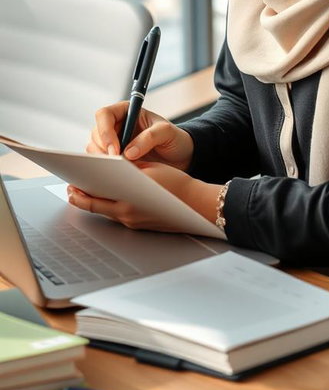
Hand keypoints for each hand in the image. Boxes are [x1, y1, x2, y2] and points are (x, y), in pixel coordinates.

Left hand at [67, 165, 222, 231]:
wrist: (197, 204)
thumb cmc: (177, 184)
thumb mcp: (150, 169)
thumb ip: (128, 168)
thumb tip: (111, 165)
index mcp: (128, 201)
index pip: (95, 198)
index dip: (80, 192)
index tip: (72, 184)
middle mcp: (127, 215)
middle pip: (96, 208)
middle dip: (81, 198)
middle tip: (71, 190)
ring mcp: (133, 222)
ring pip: (106, 212)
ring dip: (95, 201)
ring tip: (85, 192)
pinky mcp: (139, 225)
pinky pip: (118, 215)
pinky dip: (110, 205)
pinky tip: (109, 198)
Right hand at [86, 102, 193, 171]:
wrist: (180, 156)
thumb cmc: (174, 138)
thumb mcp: (167, 133)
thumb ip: (149, 138)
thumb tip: (128, 152)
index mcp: (126, 111)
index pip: (104, 115)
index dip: (105, 131)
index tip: (115, 150)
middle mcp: (116, 125)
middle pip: (96, 134)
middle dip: (104, 149)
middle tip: (118, 164)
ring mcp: (113, 142)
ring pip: (95, 149)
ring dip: (104, 160)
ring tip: (122, 170)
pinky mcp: (114, 158)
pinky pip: (101, 162)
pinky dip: (107, 169)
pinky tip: (120, 174)